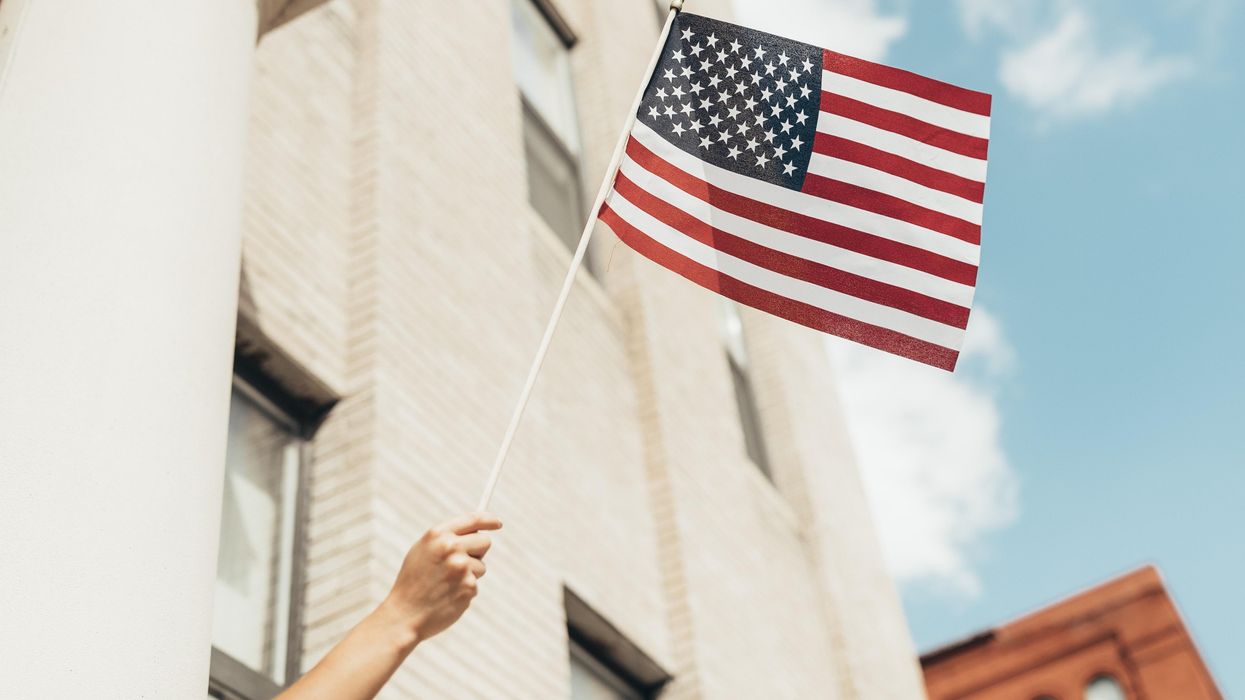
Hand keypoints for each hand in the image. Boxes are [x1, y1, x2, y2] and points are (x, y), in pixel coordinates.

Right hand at [380, 511, 501, 644]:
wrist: (404, 614)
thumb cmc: (414, 581)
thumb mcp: (422, 550)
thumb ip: (446, 538)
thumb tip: (476, 530)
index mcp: (437, 535)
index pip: (472, 519)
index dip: (488, 520)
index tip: (497, 523)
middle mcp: (451, 547)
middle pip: (485, 541)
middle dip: (478, 552)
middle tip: (460, 564)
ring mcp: (461, 567)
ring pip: (481, 566)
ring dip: (470, 574)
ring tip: (446, 584)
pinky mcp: (468, 586)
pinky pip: (475, 584)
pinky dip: (465, 590)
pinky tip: (448, 596)